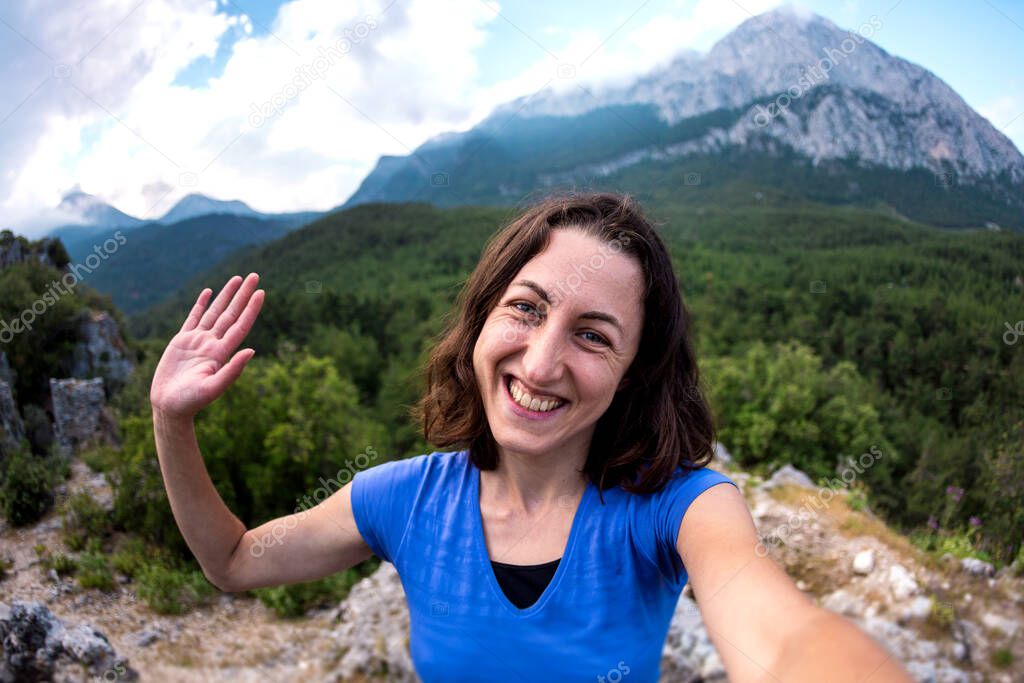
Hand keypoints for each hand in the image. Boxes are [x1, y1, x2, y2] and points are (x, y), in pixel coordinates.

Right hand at [149, 273, 264, 419]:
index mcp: (221, 353)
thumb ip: (232, 370)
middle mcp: (212, 344)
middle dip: (242, 294)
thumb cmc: (191, 402)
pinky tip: (209, 292)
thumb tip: (252, 351)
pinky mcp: (181, 341)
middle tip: (255, 275)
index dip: (251, 309)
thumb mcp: (213, 388)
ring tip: (237, 279)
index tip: (261, 292)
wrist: (170, 407)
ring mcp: (197, 341)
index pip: (240, 325)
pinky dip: (201, 304)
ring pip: (214, 312)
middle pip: (231, 313)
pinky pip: (193, 318)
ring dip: (226, 295)